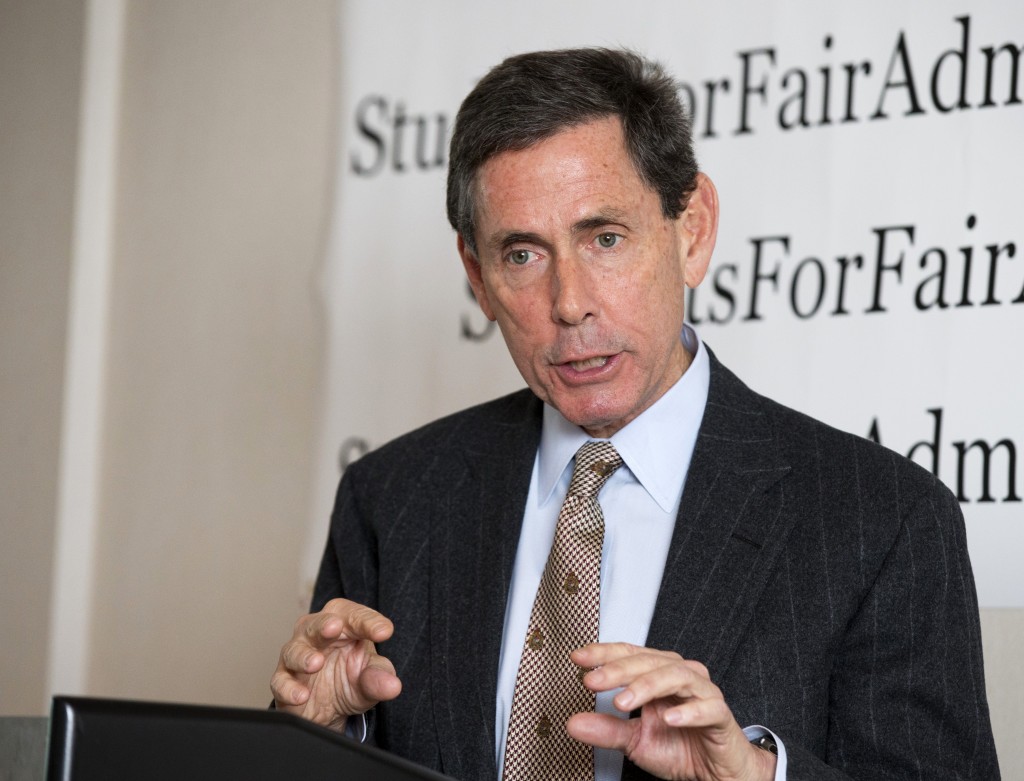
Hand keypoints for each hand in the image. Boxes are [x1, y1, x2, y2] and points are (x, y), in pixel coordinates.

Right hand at [270, 598, 401, 731]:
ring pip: (294, 650)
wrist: (329, 712)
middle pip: (317, 623)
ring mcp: (296, 657)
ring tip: (316, 664)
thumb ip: (380, 678)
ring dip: (304, 656)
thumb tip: (393, 685)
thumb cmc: (350, 681)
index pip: (354, 616)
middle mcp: (316, 636)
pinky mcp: (283, 681)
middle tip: (334, 627)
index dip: (368, 621)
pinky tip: (301, 695)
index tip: (384, 632)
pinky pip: (281, 681)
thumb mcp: (371, 680)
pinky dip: (289, 688)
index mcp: (343, 627)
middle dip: (324, 624)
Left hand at [566, 643, 775, 780]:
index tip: (578, 658)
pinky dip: (688, 711)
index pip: (629, 655)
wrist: (716, 772)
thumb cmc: (680, 748)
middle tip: (593, 681)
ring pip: (676, 676)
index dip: (604, 653)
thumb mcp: (635, 742)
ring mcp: (703, 693)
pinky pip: (708, 707)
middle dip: (618, 670)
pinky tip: (669, 719)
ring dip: (647, 686)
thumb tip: (573, 723)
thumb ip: (606, 730)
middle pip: (649, 662)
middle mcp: (680, 676)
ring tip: (623, 702)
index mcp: (659, 675)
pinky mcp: (721, 715)